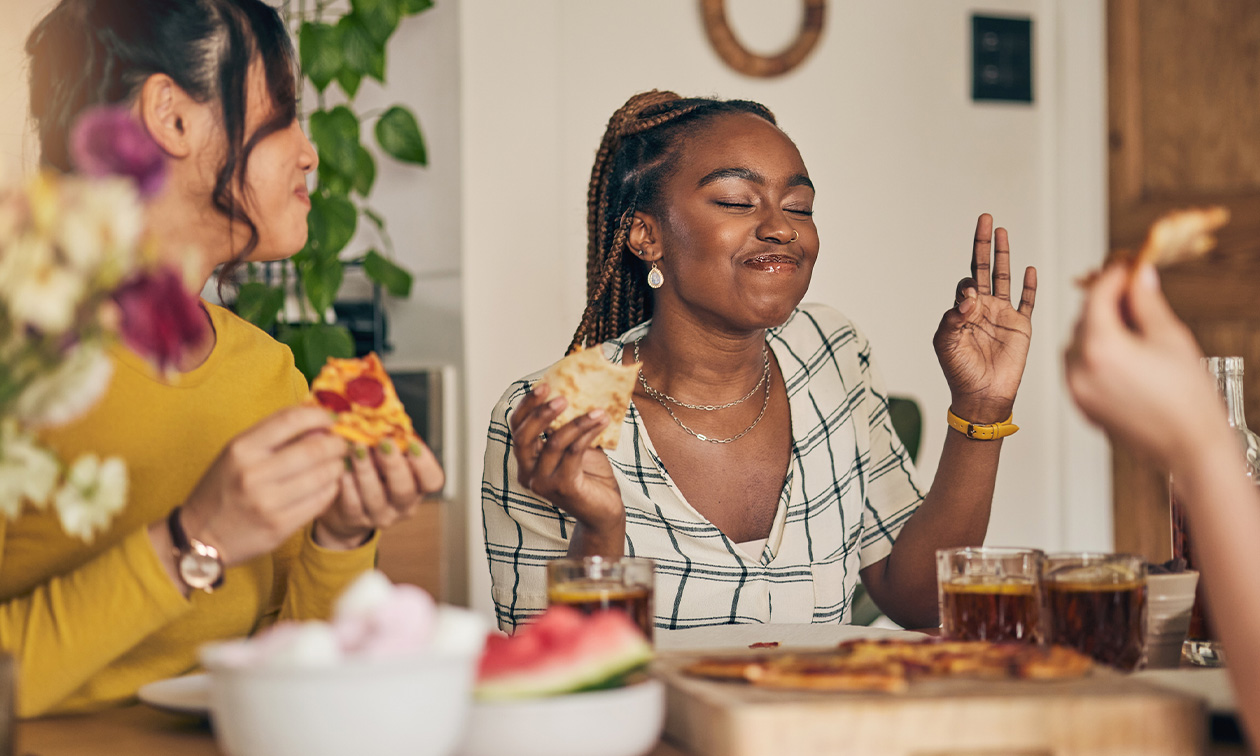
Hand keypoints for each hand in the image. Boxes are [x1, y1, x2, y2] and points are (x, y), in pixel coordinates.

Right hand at [179, 406, 346, 565]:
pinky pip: (321, 501)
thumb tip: (317, 422)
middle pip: (314, 449)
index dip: (318, 415)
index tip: (330, 417)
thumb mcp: (237, 454)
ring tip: (336, 463)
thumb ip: (273, 436)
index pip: (290, 420)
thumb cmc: (223, 488)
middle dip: (336, 443)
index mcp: (240, 449)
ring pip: (323, 476)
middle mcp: (253, 474)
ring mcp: (267, 503)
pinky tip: (328, 484)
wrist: (200, 536)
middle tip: (341, 443)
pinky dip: (332, 488)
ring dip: (337, 466)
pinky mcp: (280, 526)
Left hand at [313, 437, 445, 549]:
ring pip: (376, 497)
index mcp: (418, 485)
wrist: (347, 507)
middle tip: (383, 442)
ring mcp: (380, 515)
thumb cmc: (373, 470)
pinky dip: (347, 485)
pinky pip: (352, 504)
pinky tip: (342, 467)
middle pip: (404, 489)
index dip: (424, 463)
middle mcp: (403, 504)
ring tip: (356, 448)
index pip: (432, 480)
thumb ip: (392, 438)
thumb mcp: (388, 455)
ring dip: (366, 470)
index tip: (412, 443)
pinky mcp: (356, 520)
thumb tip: (381, 404)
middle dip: (393, 464)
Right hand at [509, 383, 624, 533]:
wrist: (605, 511)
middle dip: (540, 413)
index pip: (516, 429)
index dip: (527, 405)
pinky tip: (601, 422)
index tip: (544, 385)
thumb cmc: (590, 476)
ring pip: (553, 443)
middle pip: (523, 437)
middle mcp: (528, 473)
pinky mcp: (563, 488)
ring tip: (597, 410)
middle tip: (563, 397)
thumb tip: (577, 389)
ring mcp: (543, 483)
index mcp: (526, 460)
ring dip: (577, 422)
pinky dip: (587, 434)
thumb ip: (567, 425)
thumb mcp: (575, 445)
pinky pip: (573, 453)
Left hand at [933, 213, 1037, 422]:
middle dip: (983, 244)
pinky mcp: (1021, 326)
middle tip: (985, 218)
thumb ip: (953, 317)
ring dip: (1003, 255)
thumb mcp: (946, 344)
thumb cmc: (959, 372)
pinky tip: (1029, 268)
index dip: (968, 287)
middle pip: (983, 268)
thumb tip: (970, 295)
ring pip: (1004, 277)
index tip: (971, 302)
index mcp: (963, 311)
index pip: (966, 284)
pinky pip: (1027, 301)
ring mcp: (1003, 315)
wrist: (982, 396)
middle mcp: (983, 308)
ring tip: (1002, 231)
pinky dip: (1029, 285)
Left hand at [1065, 263, 1222, 468]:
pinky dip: (1095, 355)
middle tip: (1132, 292)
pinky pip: (1079, 368)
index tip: (1126, 266)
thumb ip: (1146, 303)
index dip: (1112, 277)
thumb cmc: (1188, 398)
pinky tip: (1123, 354)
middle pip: (1084, 320)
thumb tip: (1139, 276)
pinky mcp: (1082, 406)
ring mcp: (1076, 390)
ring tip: (1132, 326)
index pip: (1097, 297)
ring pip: (1078, 344)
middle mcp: (1079, 369)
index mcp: (1100, 347)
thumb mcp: (1170, 338)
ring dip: (1098, 329)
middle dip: (1106, 303)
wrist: (1191, 449)